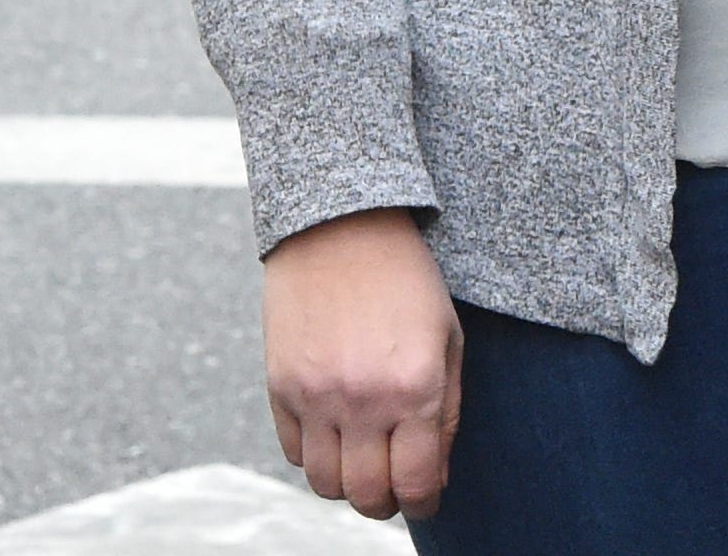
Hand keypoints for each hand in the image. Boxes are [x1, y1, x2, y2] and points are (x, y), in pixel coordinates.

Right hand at [260, 209, 462, 520]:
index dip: (424, 501)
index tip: (425, 495)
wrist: (342, 225)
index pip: (416, 484)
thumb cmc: (406, 280)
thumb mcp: (447, 338)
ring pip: (325, 484)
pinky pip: (293, 452)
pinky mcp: (280, 385)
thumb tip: (431, 475)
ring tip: (361, 458)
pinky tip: (332, 428)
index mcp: (414, 387)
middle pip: (367, 496)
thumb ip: (445, 412)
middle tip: (392, 485)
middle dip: (385, 502)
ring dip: (346, 482)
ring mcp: (315, 395)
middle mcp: (362, 399)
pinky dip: (314, 454)